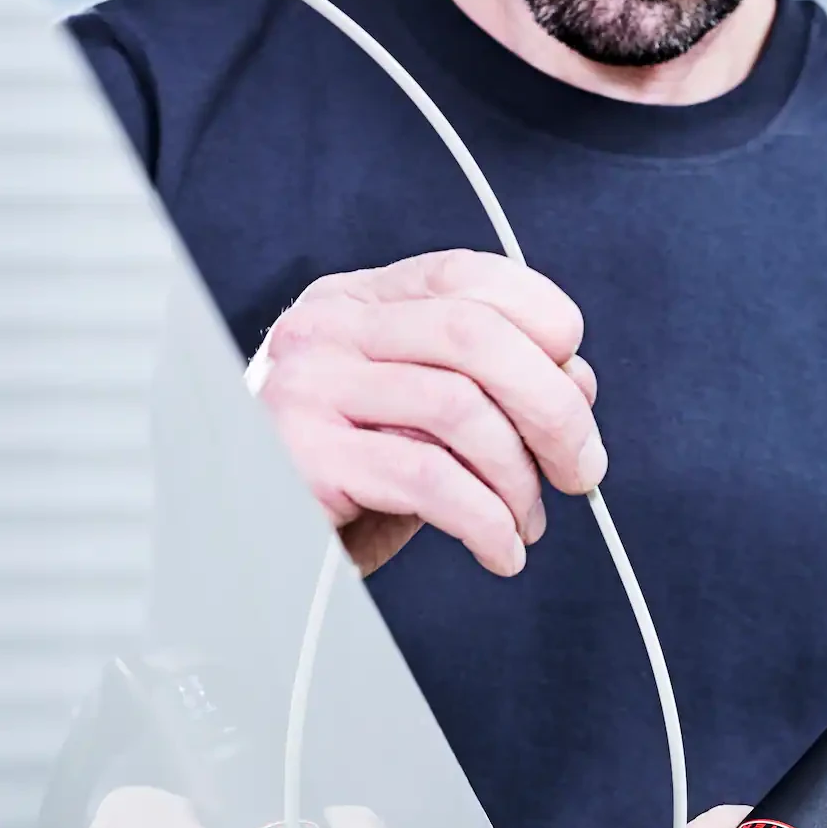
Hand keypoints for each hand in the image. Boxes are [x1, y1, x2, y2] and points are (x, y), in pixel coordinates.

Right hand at [251, 250, 604, 576]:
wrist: (244, 552)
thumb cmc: (338, 487)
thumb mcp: (415, 423)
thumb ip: (483, 391)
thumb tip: (576, 380)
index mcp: (354, 304)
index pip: (465, 274)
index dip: (541, 319)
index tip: (576, 384)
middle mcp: (325, 330)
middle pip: (475, 335)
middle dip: (552, 407)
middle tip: (582, 470)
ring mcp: (309, 388)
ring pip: (460, 409)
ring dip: (518, 477)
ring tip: (526, 523)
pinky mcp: (304, 457)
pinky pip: (430, 479)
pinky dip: (486, 521)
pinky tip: (500, 551)